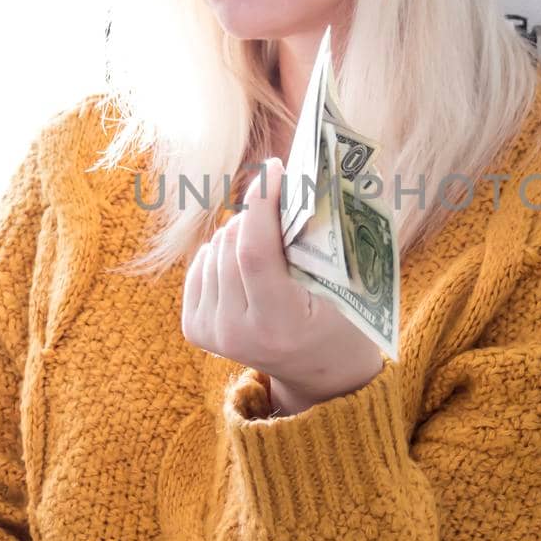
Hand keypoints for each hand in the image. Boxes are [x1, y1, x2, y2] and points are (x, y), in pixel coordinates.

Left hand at [182, 157, 382, 413]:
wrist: (320, 373)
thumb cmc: (343, 320)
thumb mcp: (344, 286)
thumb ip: (316, 241)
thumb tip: (287, 181)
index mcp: (278, 326)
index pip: (254, 253)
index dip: (262, 203)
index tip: (275, 168)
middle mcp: (237, 334)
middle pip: (232, 245)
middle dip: (256, 214)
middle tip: (283, 204)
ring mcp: (213, 334)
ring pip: (214, 250)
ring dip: (241, 233)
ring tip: (271, 245)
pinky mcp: (196, 329)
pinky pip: (201, 264)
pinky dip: (224, 252)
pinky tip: (247, 265)